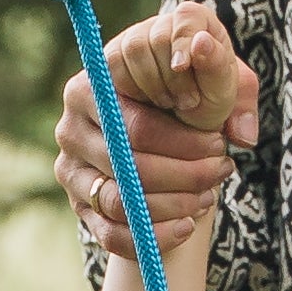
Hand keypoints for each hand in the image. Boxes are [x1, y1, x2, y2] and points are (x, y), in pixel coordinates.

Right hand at [57, 1, 256, 264]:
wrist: (166, 122)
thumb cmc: (187, 92)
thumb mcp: (206, 71)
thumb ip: (214, 63)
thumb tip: (201, 53)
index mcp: (90, 87)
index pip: (135, 127)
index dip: (183, 142)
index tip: (220, 143)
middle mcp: (69, 128)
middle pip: (127, 166)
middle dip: (184, 175)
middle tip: (221, 171)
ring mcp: (70, 170)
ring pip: (121, 202)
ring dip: (172, 206)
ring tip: (207, 197)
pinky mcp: (79, 206)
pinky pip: (110, 233)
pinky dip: (150, 237)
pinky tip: (185, 228)